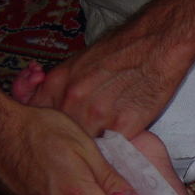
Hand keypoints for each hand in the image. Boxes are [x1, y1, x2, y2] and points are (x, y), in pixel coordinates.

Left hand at [26, 27, 194, 139]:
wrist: (155, 46)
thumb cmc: (122, 49)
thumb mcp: (79, 62)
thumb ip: (63, 87)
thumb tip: (56, 106)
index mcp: (58, 84)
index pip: (38, 117)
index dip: (49, 128)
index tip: (58, 132)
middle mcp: (73, 101)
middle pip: (64, 135)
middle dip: (73, 139)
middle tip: (85, 139)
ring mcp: (97, 116)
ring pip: (87, 146)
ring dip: (94, 147)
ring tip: (104, 142)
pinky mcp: (122, 128)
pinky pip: (112, 148)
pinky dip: (115, 147)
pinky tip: (121, 140)